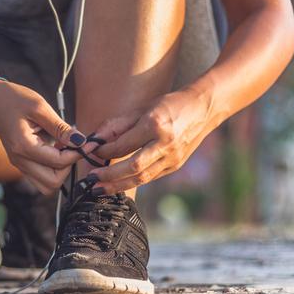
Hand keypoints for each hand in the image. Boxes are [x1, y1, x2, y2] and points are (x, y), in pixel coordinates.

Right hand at [0, 80, 85, 193]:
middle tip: (74, 147)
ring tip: (64, 148)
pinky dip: (53, 168)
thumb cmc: (15, 99)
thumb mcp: (40, 107)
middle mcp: (19, 161)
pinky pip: (41, 176)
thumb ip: (61, 128)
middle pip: (52, 183)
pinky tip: (56, 148)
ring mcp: (19, 164)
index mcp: (23, 147)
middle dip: (69, 167)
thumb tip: (81, 142)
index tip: (89, 143)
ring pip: (46, 185)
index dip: (77, 154)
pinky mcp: (21, 162)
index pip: (58, 163)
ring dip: (60, 171)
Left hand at [85, 88, 212, 193]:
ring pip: (142, 177)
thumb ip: (116, 126)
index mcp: (155, 124)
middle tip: (90, 180)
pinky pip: (150, 177)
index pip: (123, 145)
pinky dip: (132, 181)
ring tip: (99, 189)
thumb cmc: (169, 105)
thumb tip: (93, 140)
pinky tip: (118, 183)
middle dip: (109, 176)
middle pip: (133, 167)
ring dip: (118, 185)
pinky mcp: (176, 166)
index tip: (90, 153)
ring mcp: (173, 157)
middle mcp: (165, 143)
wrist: (203, 109)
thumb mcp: (142, 109)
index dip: (104, 151)